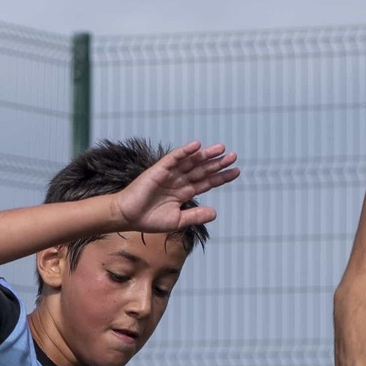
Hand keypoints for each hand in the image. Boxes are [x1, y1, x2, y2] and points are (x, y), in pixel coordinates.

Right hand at [112, 140, 238, 234]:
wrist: (128, 216)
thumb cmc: (149, 219)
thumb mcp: (177, 220)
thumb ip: (195, 216)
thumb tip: (215, 212)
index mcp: (184, 192)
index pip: (207, 182)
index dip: (221, 177)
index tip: (236, 171)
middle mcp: (179, 181)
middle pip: (202, 169)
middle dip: (218, 163)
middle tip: (234, 156)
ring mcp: (170, 174)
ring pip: (191, 162)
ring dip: (205, 155)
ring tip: (221, 149)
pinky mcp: (159, 169)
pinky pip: (174, 158)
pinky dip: (185, 151)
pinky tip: (197, 146)